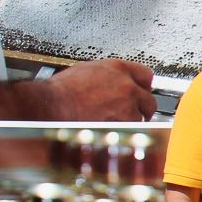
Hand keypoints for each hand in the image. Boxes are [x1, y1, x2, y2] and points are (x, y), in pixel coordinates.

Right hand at [30, 57, 157, 119]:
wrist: (53, 106)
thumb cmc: (61, 91)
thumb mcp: (86, 72)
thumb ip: (107, 76)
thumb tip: (112, 84)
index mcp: (117, 68)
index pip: (145, 75)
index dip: (142, 86)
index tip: (141, 92)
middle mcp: (127, 85)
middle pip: (149, 100)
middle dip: (141, 108)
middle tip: (130, 113)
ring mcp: (128, 106)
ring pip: (140, 117)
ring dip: (130, 121)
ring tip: (111, 123)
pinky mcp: (124, 123)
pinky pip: (132, 130)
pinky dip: (123, 132)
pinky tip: (108, 130)